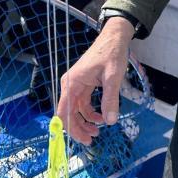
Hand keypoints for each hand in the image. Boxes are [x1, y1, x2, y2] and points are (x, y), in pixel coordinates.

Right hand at [56, 19, 131, 143]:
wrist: (114, 38)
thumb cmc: (111, 54)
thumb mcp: (113, 77)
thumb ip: (110, 99)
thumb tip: (110, 121)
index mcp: (72, 83)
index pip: (64, 111)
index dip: (70, 128)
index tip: (81, 139)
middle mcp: (71, 85)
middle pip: (69, 113)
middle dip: (79, 128)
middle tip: (92, 140)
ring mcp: (77, 85)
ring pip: (76, 110)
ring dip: (85, 122)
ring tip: (98, 131)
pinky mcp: (84, 85)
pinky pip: (83, 104)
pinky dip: (91, 113)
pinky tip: (101, 118)